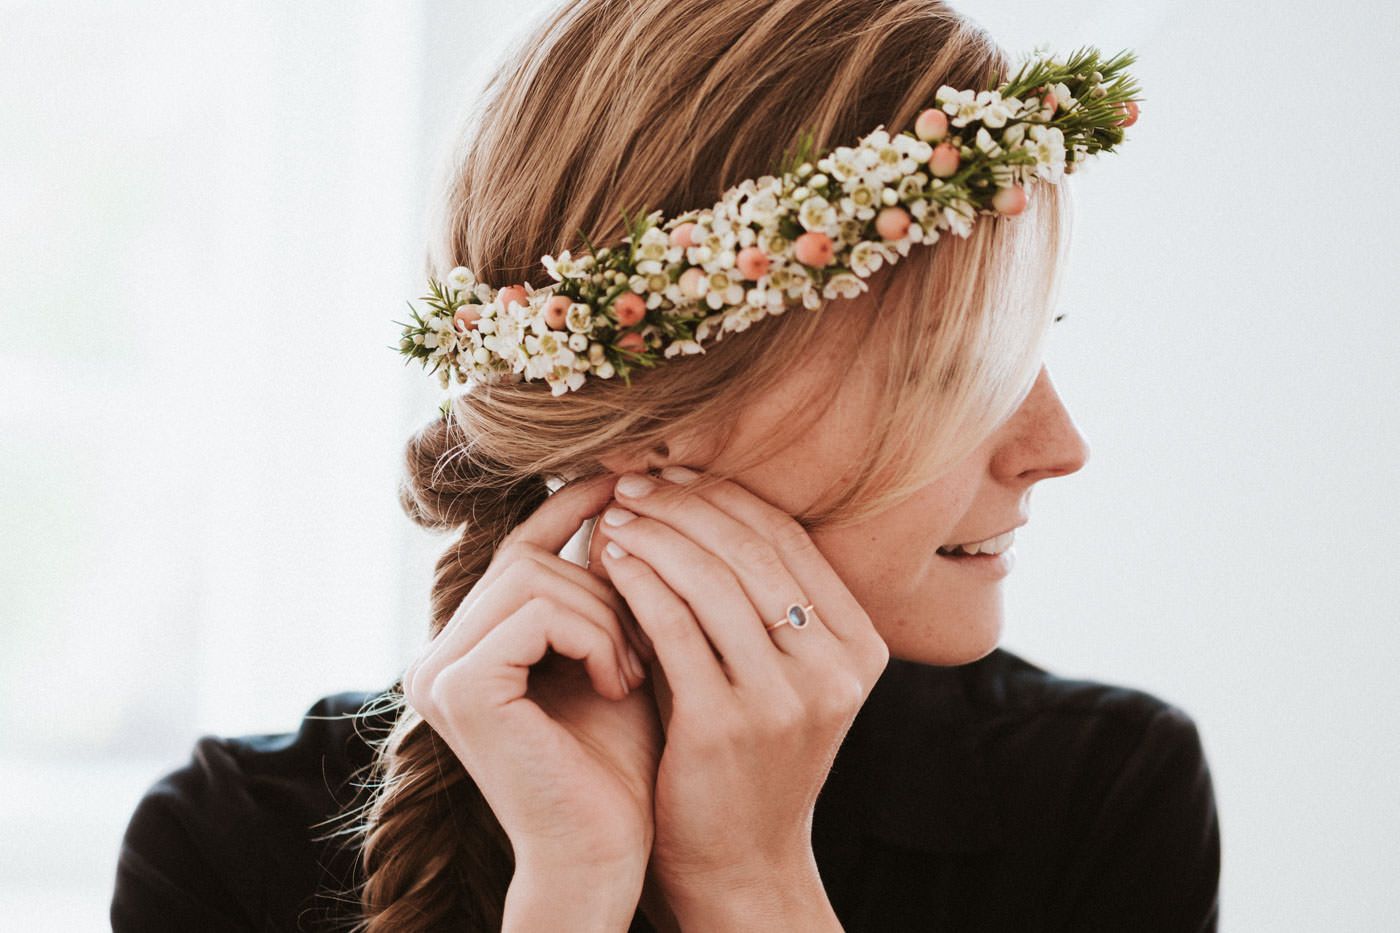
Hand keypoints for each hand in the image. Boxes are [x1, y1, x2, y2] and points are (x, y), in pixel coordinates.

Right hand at [401, 472, 663, 876]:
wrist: (605, 856)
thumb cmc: (618, 765)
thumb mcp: (613, 654)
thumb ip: (601, 586)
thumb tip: (616, 491)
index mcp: (466, 649)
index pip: (517, 549)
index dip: (571, 506)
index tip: (631, 480)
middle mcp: (436, 656)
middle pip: (524, 556)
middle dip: (604, 583)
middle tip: (647, 643)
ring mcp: (438, 672)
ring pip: (533, 576)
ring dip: (606, 614)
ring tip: (637, 670)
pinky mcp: (458, 687)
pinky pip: (536, 610)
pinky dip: (593, 636)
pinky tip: (618, 684)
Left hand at [595, 465, 889, 908]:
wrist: (740, 863)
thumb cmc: (747, 757)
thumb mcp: (777, 674)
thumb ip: (752, 599)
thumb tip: (689, 498)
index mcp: (860, 645)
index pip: (788, 538)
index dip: (725, 495)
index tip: (673, 472)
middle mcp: (837, 667)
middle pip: (752, 550)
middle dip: (685, 504)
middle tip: (633, 482)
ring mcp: (788, 698)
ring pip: (713, 581)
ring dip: (656, 536)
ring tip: (615, 516)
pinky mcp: (729, 724)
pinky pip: (675, 628)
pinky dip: (639, 583)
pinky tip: (609, 561)